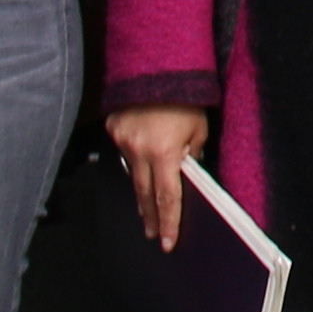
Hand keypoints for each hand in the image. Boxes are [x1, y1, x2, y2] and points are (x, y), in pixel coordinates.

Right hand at [106, 103, 208, 251]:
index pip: (167, 198)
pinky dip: (133, 165)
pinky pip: (124, 155)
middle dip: (150, 216)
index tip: (166, 243)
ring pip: (132, 176)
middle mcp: (139, 150)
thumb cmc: (187, 100)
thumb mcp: (199, 130)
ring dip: (141, 195)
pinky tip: (139, 175)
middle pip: (145, 194)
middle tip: (152, 234)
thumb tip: (186, 176)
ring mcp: (122, 140)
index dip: (167, 222)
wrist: (160, 68)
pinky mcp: (113, 129)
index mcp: (164, 153)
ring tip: (146, 213)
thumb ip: (191, 157)